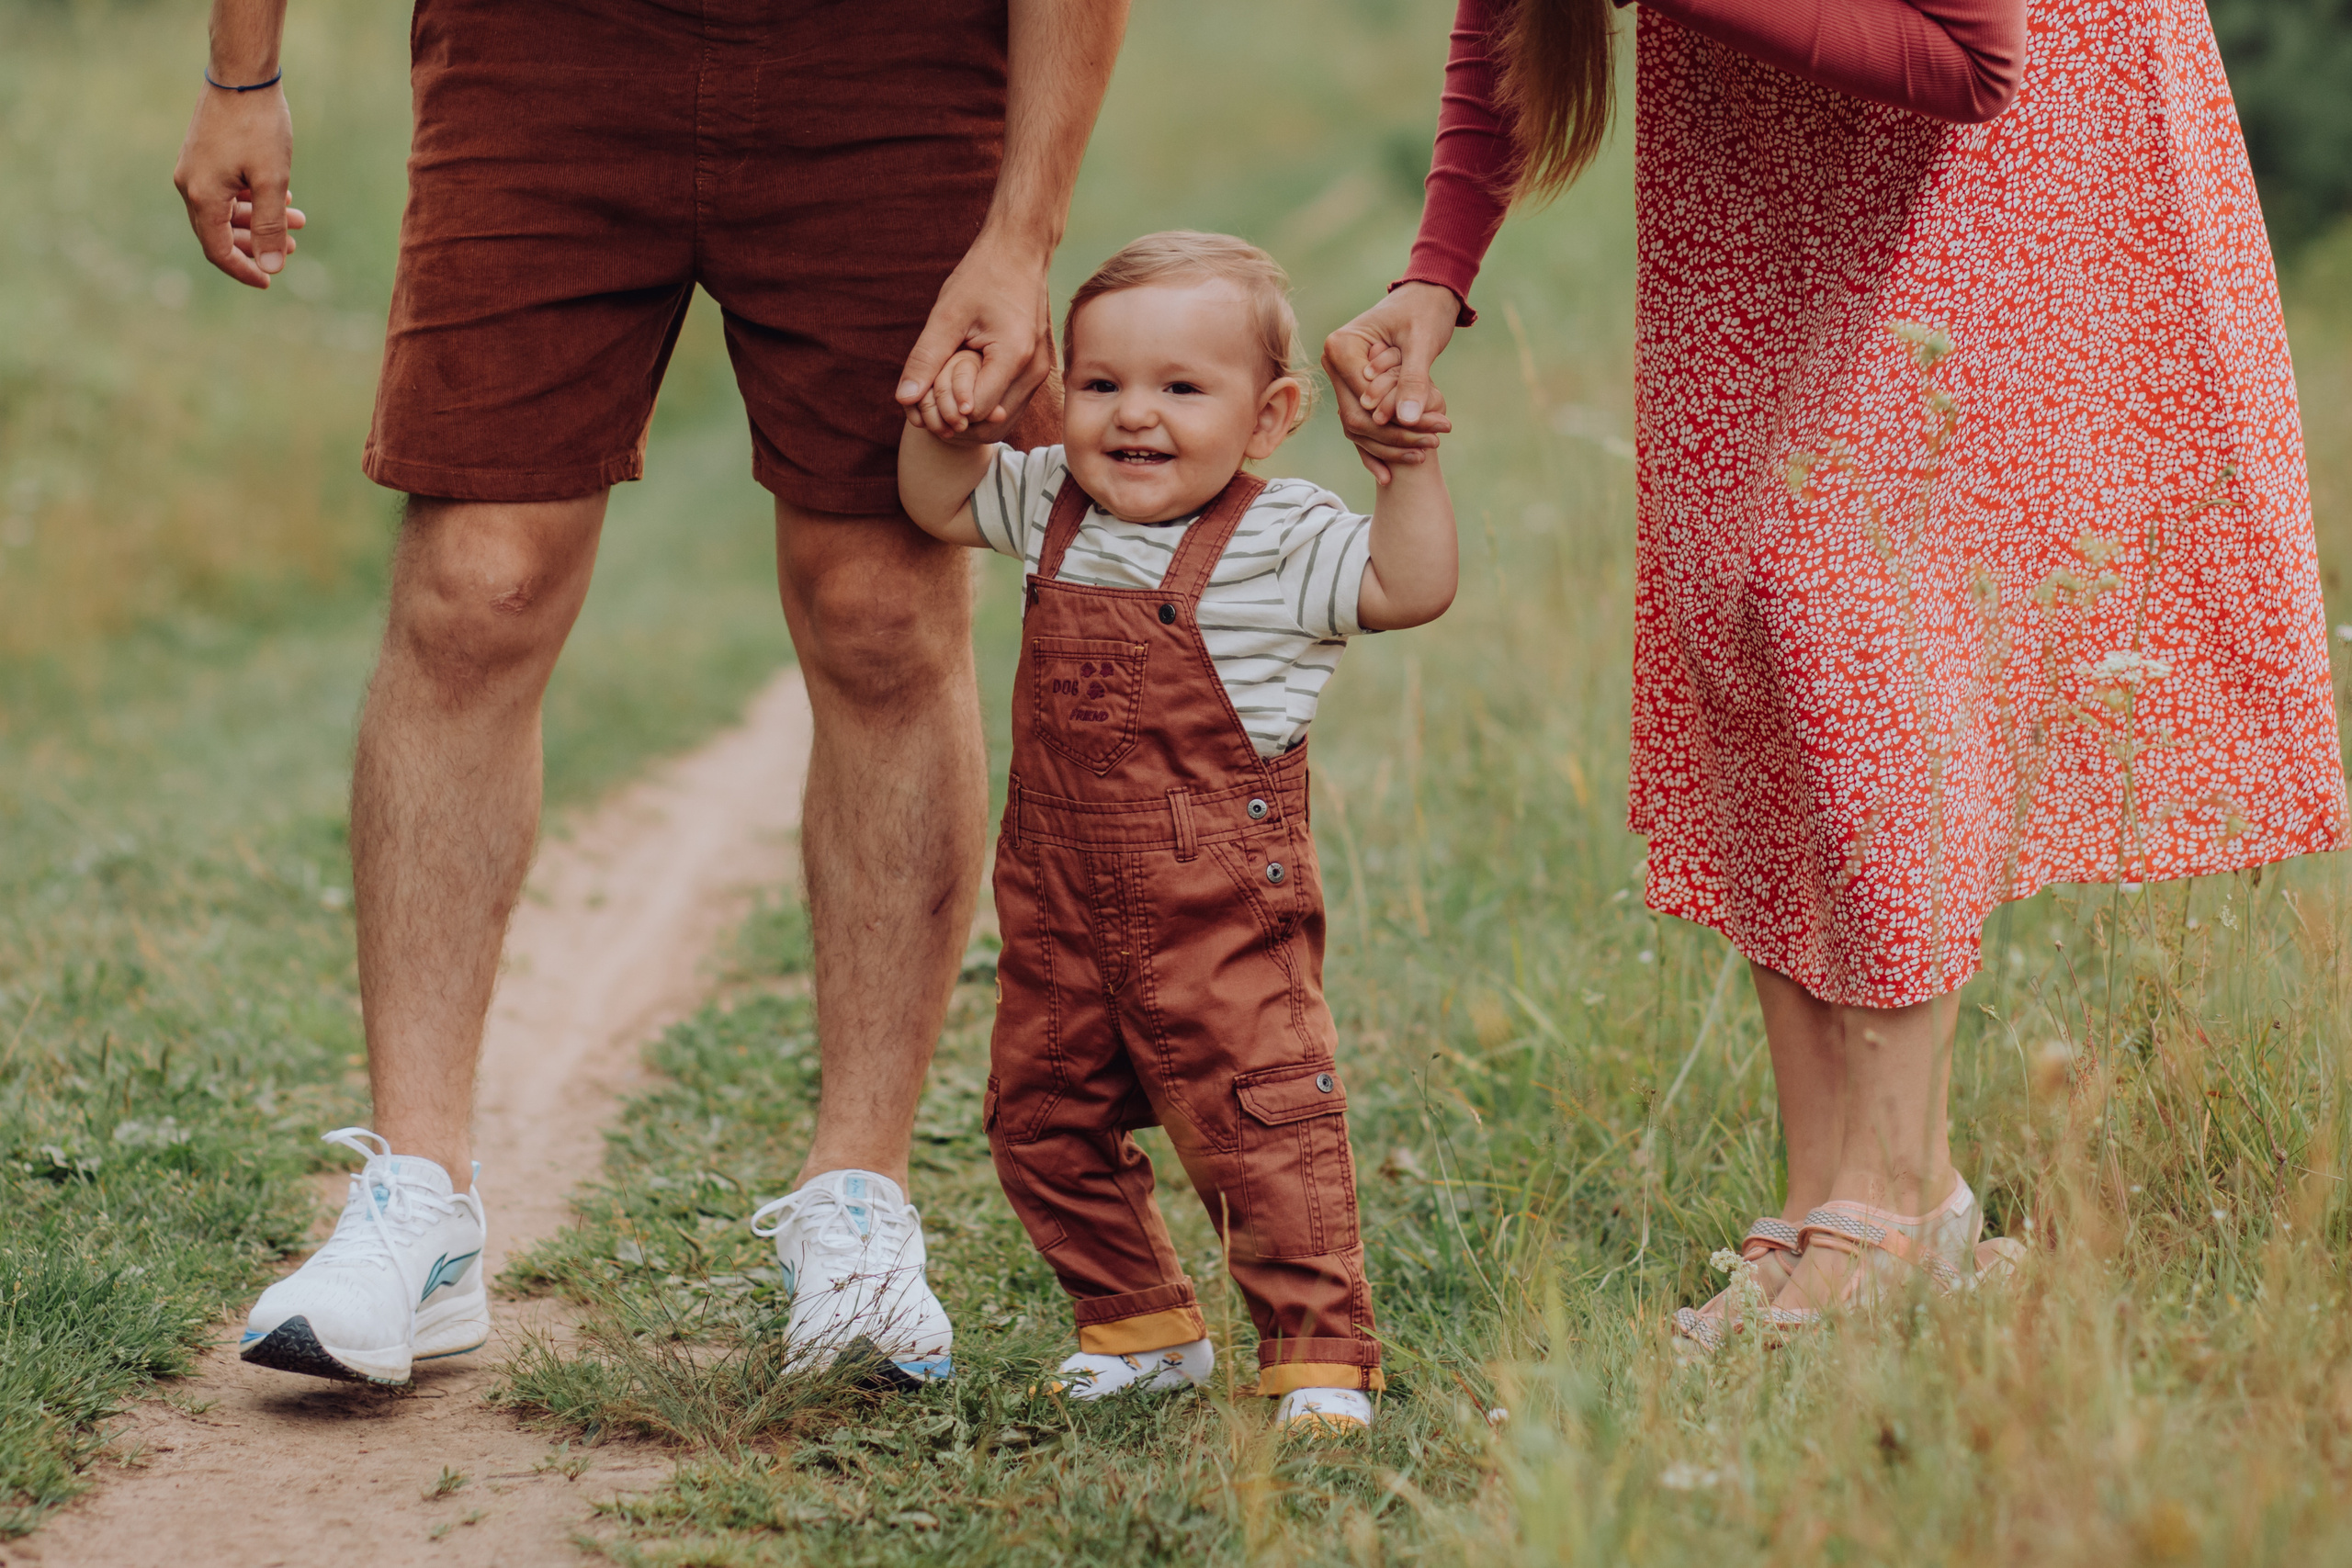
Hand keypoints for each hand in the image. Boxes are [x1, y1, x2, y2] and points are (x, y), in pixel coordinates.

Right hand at [175, 82, 299, 288]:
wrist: (242, 75)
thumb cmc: (258, 127)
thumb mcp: (272, 181)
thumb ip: (270, 227)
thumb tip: (271, 268)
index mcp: (201, 196)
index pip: (218, 250)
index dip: (244, 270)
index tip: (270, 282)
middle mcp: (189, 184)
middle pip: (219, 233)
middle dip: (258, 244)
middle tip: (295, 247)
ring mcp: (194, 169)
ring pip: (226, 210)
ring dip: (261, 219)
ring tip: (299, 219)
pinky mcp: (203, 155)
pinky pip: (226, 190)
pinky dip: (252, 198)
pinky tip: (283, 194)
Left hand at [897, 233, 1055, 447]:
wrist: (1020, 251)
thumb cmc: (983, 275)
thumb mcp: (947, 314)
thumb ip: (926, 358)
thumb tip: (904, 398)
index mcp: (1014, 356)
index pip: (973, 411)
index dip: (944, 409)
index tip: (925, 393)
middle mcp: (1034, 371)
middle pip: (991, 424)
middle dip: (956, 420)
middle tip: (929, 401)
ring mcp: (1040, 373)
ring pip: (1002, 419)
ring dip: (970, 416)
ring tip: (945, 391)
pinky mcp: (1037, 370)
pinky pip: (1009, 405)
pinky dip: (984, 404)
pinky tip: (963, 386)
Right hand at [1321, 282, 1461, 480]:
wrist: (1426, 296)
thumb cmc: (1424, 311)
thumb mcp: (1422, 343)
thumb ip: (1413, 380)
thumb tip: (1406, 421)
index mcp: (1340, 348)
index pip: (1364, 401)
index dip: (1396, 423)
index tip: (1435, 430)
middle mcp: (1333, 364)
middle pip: (1358, 419)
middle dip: (1396, 437)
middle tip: (1435, 442)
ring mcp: (1341, 379)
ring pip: (1359, 428)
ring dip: (1391, 445)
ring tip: (1427, 450)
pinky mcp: (1354, 389)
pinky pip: (1360, 426)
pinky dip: (1376, 449)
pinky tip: (1391, 473)